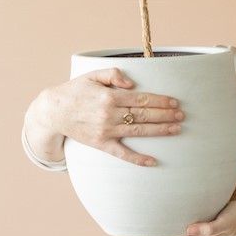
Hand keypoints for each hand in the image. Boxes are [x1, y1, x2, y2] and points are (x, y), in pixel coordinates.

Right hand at [33, 67, 184, 166]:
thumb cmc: (76, 90)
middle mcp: (109, 114)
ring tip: (176, 129)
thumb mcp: (93, 75)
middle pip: (143, 114)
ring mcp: (106, 131)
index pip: (141, 99)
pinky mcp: (101, 144)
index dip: (160, 100)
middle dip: (164, 115)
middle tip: (182, 115)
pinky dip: (137, 158)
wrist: (54, 111)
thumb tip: (132, 83)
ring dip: (159, 130)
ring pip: (138, 131)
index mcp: (109, 97)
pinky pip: (122, 154)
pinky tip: (153, 161)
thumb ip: (113, 74)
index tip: (174, 102)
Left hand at [142, 201, 235, 235]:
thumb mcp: (224, 223)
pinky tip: (164, 215)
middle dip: (153, 234)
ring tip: (145, 220)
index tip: (139, 232)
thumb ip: (208, 228)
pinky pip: (180, 228)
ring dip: (161, 228)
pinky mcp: (199, 228)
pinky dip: (170, 223)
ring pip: (173, 234)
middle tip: (135, 224)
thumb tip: (190, 229)